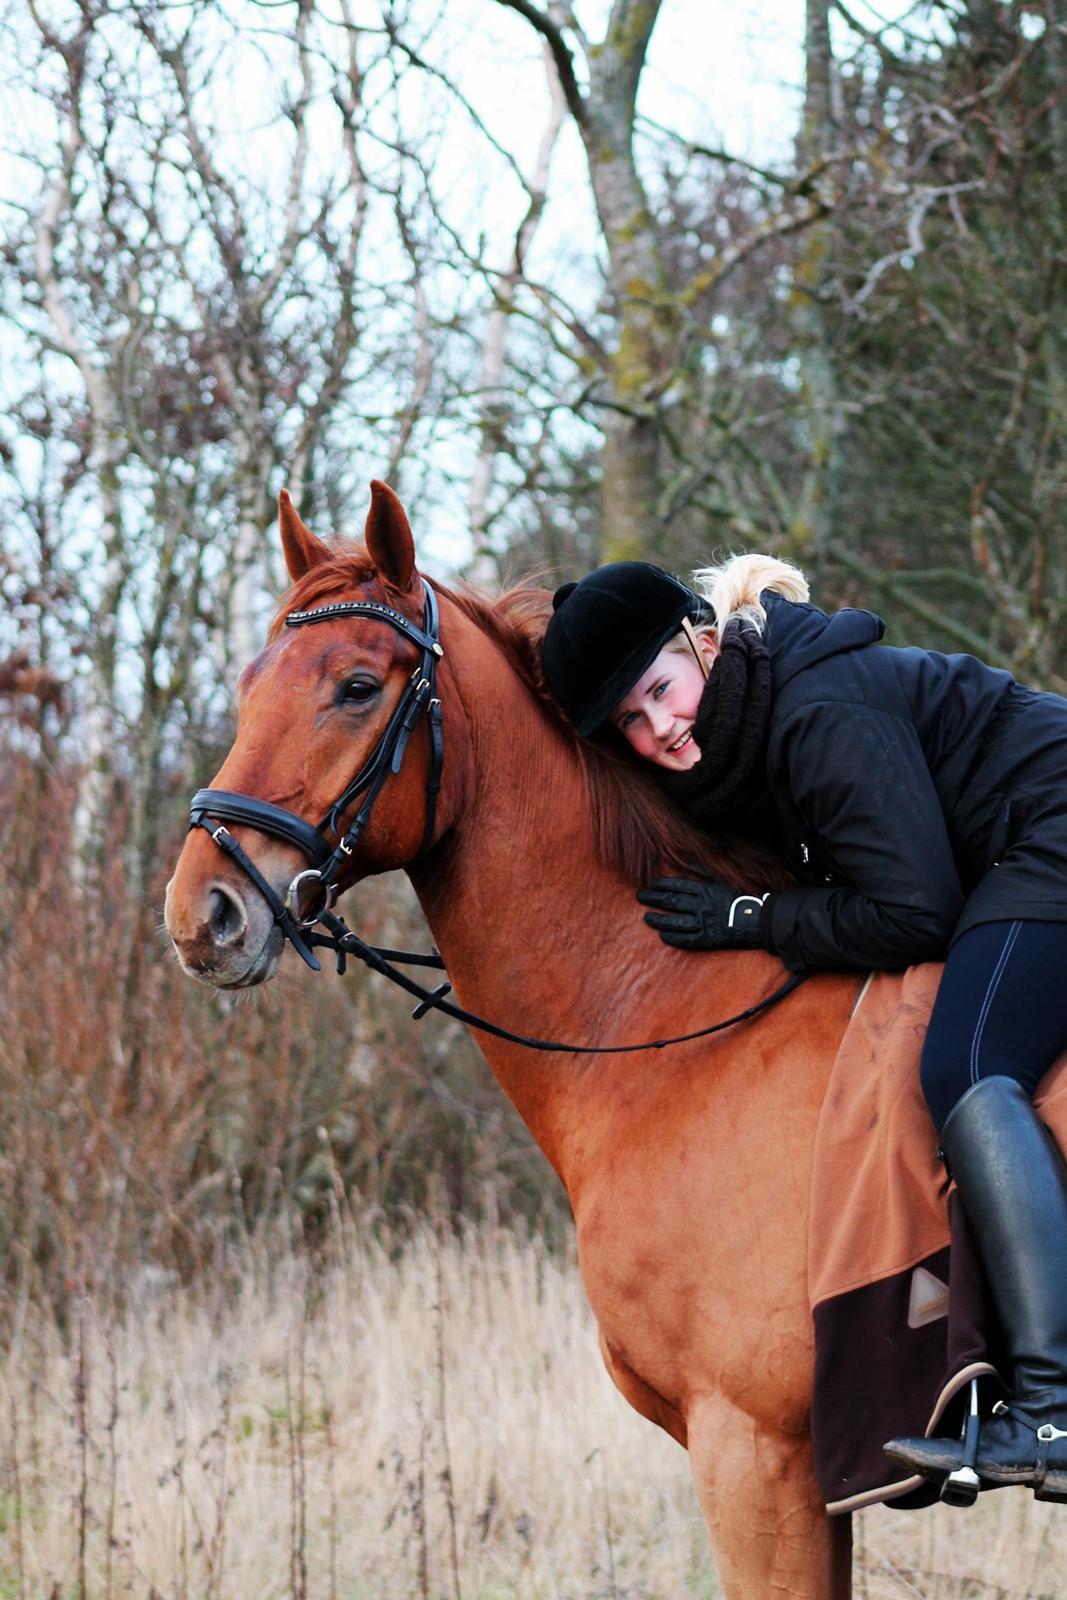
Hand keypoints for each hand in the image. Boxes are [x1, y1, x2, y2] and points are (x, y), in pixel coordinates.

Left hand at [637, 875, 773, 950]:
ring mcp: (703, 923)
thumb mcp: (723, 880)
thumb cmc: (740, 898)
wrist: (757, 920)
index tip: (650, 884)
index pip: (678, 886)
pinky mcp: (707, 939)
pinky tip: (662, 936)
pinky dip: (673, 938)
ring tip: (647, 917)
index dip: (662, 885)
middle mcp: (701, 906)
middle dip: (654, 898)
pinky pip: (686, 939)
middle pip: (673, 901)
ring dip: (659, 919)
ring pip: (676, 921)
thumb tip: (689, 861)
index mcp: (705, 890)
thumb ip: (705, 871)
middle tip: (641, 897)